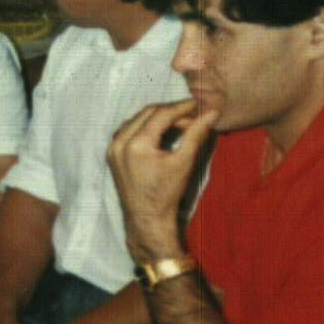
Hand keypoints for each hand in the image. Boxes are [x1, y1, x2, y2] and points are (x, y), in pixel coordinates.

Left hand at [107, 99, 218, 261]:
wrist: (147, 218)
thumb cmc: (167, 193)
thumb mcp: (184, 162)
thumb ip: (196, 134)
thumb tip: (211, 112)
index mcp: (136, 144)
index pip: (161, 114)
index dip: (181, 107)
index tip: (197, 104)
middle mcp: (120, 142)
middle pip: (148, 113)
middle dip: (170, 111)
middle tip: (191, 113)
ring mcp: (112, 147)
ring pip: (136, 119)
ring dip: (157, 117)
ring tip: (179, 121)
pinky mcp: (111, 153)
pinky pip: (127, 130)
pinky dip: (144, 125)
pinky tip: (159, 130)